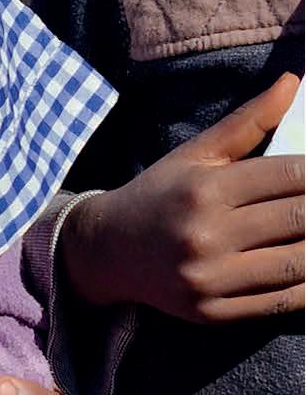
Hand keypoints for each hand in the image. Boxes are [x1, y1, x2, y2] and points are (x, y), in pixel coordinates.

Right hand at [59, 78, 304, 323]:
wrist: (109, 251)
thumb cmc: (160, 194)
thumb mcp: (197, 152)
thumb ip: (249, 120)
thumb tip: (294, 81)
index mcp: (206, 188)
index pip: (289, 174)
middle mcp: (207, 234)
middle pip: (298, 218)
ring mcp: (211, 279)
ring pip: (296, 264)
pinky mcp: (213, 312)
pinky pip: (279, 302)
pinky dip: (305, 287)